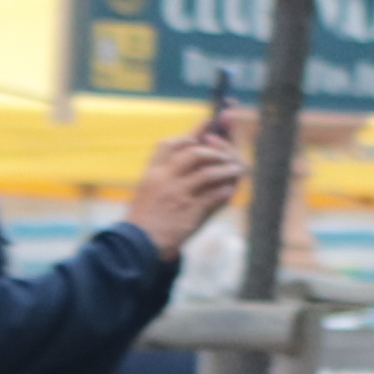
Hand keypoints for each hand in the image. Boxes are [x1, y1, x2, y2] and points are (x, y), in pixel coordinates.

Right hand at [124, 115, 250, 253]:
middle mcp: (164, 179)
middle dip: (215, 151)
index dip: (192, 133)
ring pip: (208, 172)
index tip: (208, 127)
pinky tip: (229, 189)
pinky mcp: (189, 211)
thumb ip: (166, 171)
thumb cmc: (145, 217)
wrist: (136, 246)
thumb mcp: (148, 189)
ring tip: (237, 170)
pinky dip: (224, 190)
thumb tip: (193, 152)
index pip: (171, 143)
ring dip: (226, 169)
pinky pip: (213, 195)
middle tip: (226, 155)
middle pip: (194, 152)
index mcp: (152, 171)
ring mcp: (177, 194)